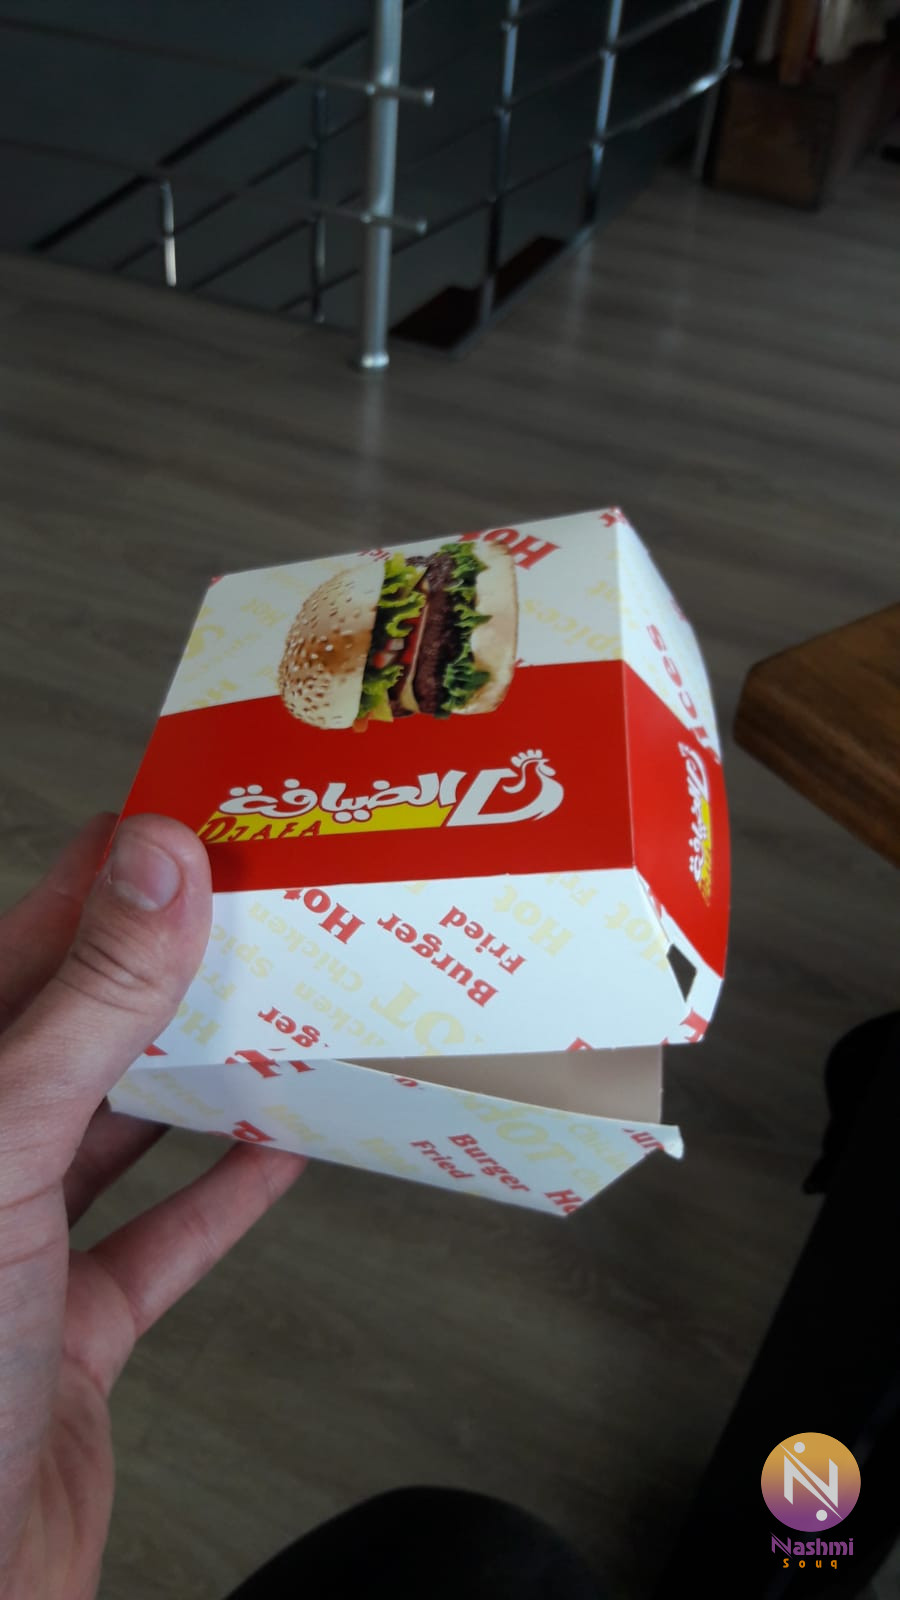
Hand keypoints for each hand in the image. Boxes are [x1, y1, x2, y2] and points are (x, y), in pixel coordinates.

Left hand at [0, 814, 304, 1599]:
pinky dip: (218, 1197)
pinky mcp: (63, 1332)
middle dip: (164, 974)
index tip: (190, 825)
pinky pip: (154, 1242)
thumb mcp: (1, 1150)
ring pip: (114, 1130)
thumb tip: (155, 865)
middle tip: (256, 912)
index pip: (19, 951)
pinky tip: (274, 1151)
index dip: (103, 881)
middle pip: (75, 1034)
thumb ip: (84, 1008)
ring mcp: (8, 1250)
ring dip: (197, 1077)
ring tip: (274, 1010)